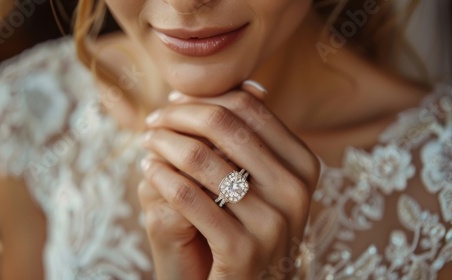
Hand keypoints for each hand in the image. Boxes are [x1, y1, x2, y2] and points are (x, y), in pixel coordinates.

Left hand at [139, 81, 319, 278]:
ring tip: (147, 141)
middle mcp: (295, 191)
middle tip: (153, 119)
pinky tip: (148, 169)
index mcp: (303, 165)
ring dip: (163, 143)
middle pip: (223, 125)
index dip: (205, 98)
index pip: (248, 107)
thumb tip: (252, 83)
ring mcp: (273, 223)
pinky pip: (187, 197)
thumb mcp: (263, 180)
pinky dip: (160, 177)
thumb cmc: (250, 224)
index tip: (175, 100)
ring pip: (200, 158)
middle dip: (179, 115)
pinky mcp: (243, 250)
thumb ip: (256, 136)